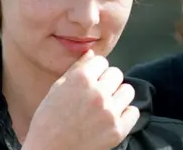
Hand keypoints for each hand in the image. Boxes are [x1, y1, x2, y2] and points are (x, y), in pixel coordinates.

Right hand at [23, 50, 138, 149]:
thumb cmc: (48, 121)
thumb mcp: (56, 89)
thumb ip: (76, 69)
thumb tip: (91, 53)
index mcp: (80, 79)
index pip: (101, 61)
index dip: (96, 71)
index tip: (90, 81)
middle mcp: (97, 92)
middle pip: (116, 74)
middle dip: (108, 82)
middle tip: (97, 95)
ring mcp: (109, 111)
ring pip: (128, 91)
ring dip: (118, 96)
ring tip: (105, 106)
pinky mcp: (118, 129)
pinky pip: (134, 111)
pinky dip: (125, 114)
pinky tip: (112, 118)